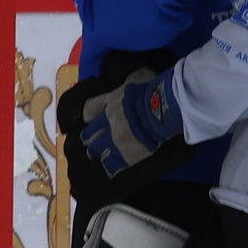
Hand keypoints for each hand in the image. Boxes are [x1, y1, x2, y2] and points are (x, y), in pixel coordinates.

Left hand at [78, 66, 185, 182]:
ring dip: (96, 153)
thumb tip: (131, 77)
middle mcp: (106, 123)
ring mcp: (113, 141)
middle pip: (88, 135)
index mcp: (108, 103)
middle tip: (90, 141)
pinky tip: (110, 169)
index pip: (87, 110)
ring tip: (98, 156)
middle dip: (88, 138)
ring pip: (95, 152)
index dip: (86, 116)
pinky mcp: (125, 156)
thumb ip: (129, 79)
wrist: (161, 109)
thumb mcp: (136, 77)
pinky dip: (109, 167)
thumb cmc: (152, 90)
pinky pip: (111, 166)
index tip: (88, 119)